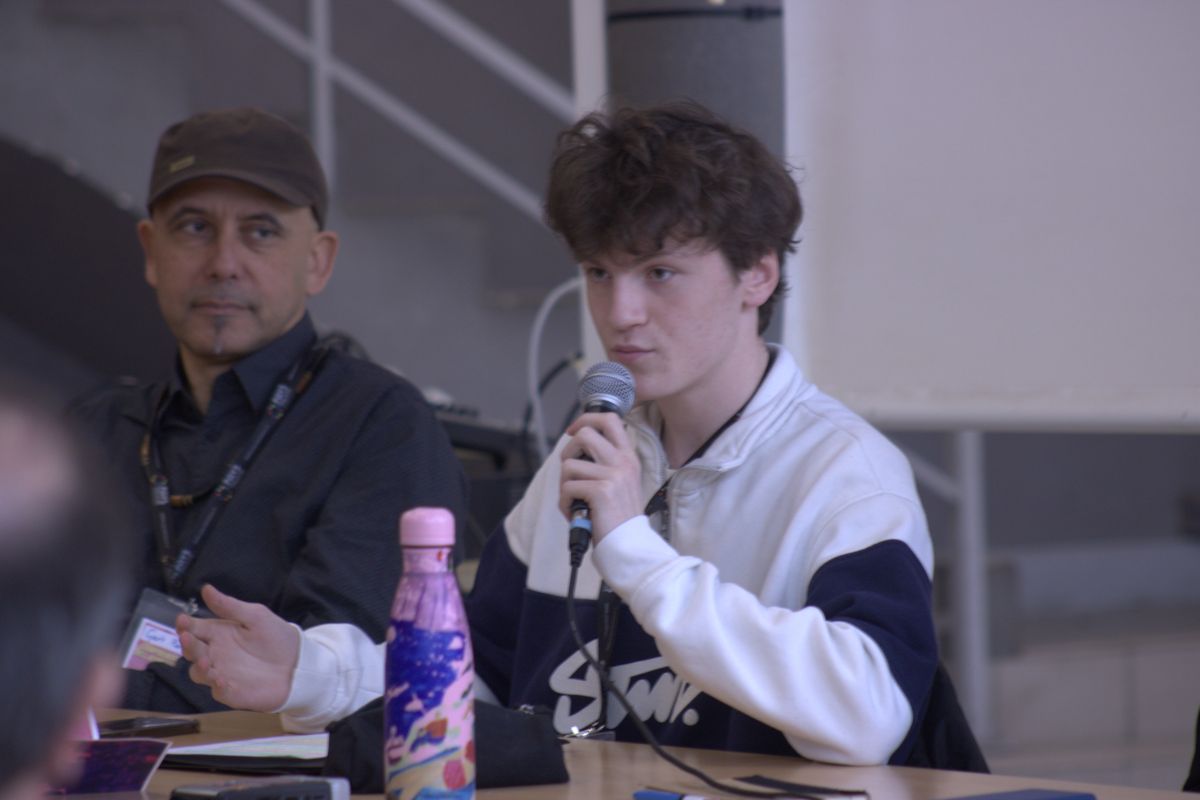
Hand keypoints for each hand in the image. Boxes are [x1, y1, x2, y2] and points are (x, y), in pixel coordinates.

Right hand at [176, 584, 299, 711]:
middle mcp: (215, 654)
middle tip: (187, 637)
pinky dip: (216, 686)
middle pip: (192, 650)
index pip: (194, 629)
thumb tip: (206, 589)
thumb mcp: (255, 616)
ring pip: (198, 672)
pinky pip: (217, 691)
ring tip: (206, 660)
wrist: (299, 663)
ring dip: (199, 667)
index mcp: (218, 633)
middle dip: (187, 644)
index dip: (185, 625)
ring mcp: (220, 674)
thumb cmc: (276, 637)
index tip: (182, 621)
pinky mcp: (230, 692)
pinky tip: (220, 679)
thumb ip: (230, 606)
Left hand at [559, 411, 642, 541]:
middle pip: (584, 434)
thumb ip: (605, 462)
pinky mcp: (601, 491)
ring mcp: (613, 475)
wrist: (629, 544)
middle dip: (567, 452)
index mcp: (628, 457)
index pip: (609, 419)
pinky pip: (567, 488)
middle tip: (570, 472)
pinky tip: (575, 512)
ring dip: (564, 485)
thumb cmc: (619, 517)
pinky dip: (564, 503)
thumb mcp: (620, 482)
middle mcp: (623, 461)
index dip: (586, 419)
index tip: (573, 431)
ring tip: (575, 500)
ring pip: (569, 464)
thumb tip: (575, 449)